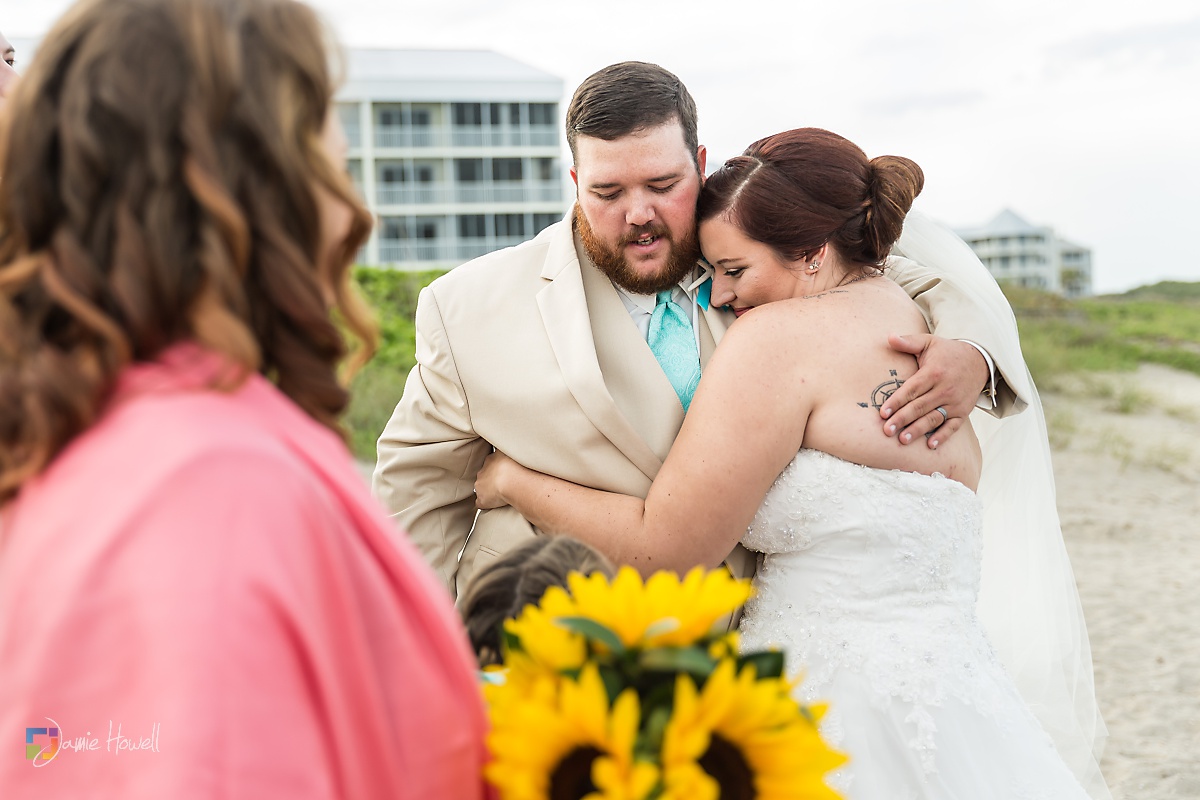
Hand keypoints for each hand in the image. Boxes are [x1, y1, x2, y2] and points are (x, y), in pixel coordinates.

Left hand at [475, 450, 516, 508]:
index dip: (498, 468)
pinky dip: (486, 503)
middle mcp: (482, 472)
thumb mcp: (514, 449)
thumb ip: (510, 447)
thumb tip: (511, 444)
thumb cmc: (518, 465)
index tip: (505, 471)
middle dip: (491, 479)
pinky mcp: (482, 500)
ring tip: (501, 494)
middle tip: (504, 483)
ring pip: (481, 488)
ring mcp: (480, 486)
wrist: (513, 480)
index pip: (491, 462)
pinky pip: (481, 503)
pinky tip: (494, 504)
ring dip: (488, 491)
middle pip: (484, 475)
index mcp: (491, 460)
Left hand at [881, 333, 987, 448]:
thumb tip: (889, 337)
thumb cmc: (947, 352)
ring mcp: (955, 402)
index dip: (897, 401)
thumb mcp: (929, 342)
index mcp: (933, 372)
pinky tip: (930, 445)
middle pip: (920, 406)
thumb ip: (909, 342)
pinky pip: (953, 426)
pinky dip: (943, 436)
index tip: (883, 412)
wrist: (979, 360)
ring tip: (903, 440)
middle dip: (902, 419)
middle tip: (887, 430)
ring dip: (918, 430)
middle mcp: (945, 388)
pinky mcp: (963, 412)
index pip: (912, 389)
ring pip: (934, 418)